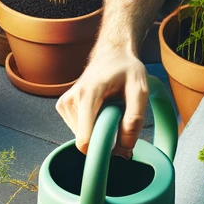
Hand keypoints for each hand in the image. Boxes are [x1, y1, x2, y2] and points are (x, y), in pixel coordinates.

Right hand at [56, 42, 151, 156]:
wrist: (112, 53)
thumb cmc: (127, 69)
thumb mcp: (140, 90)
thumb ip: (135, 119)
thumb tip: (124, 149)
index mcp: (88, 94)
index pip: (85, 139)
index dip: (102, 150)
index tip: (117, 148)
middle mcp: (71, 99)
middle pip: (85, 140)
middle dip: (103, 137)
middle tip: (117, 117)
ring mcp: (64, 103)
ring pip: (82, 137)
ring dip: (98, 129)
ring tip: (108, 109)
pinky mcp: (63, 106)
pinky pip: (79, 130)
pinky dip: (91, 125)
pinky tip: (99, 109)